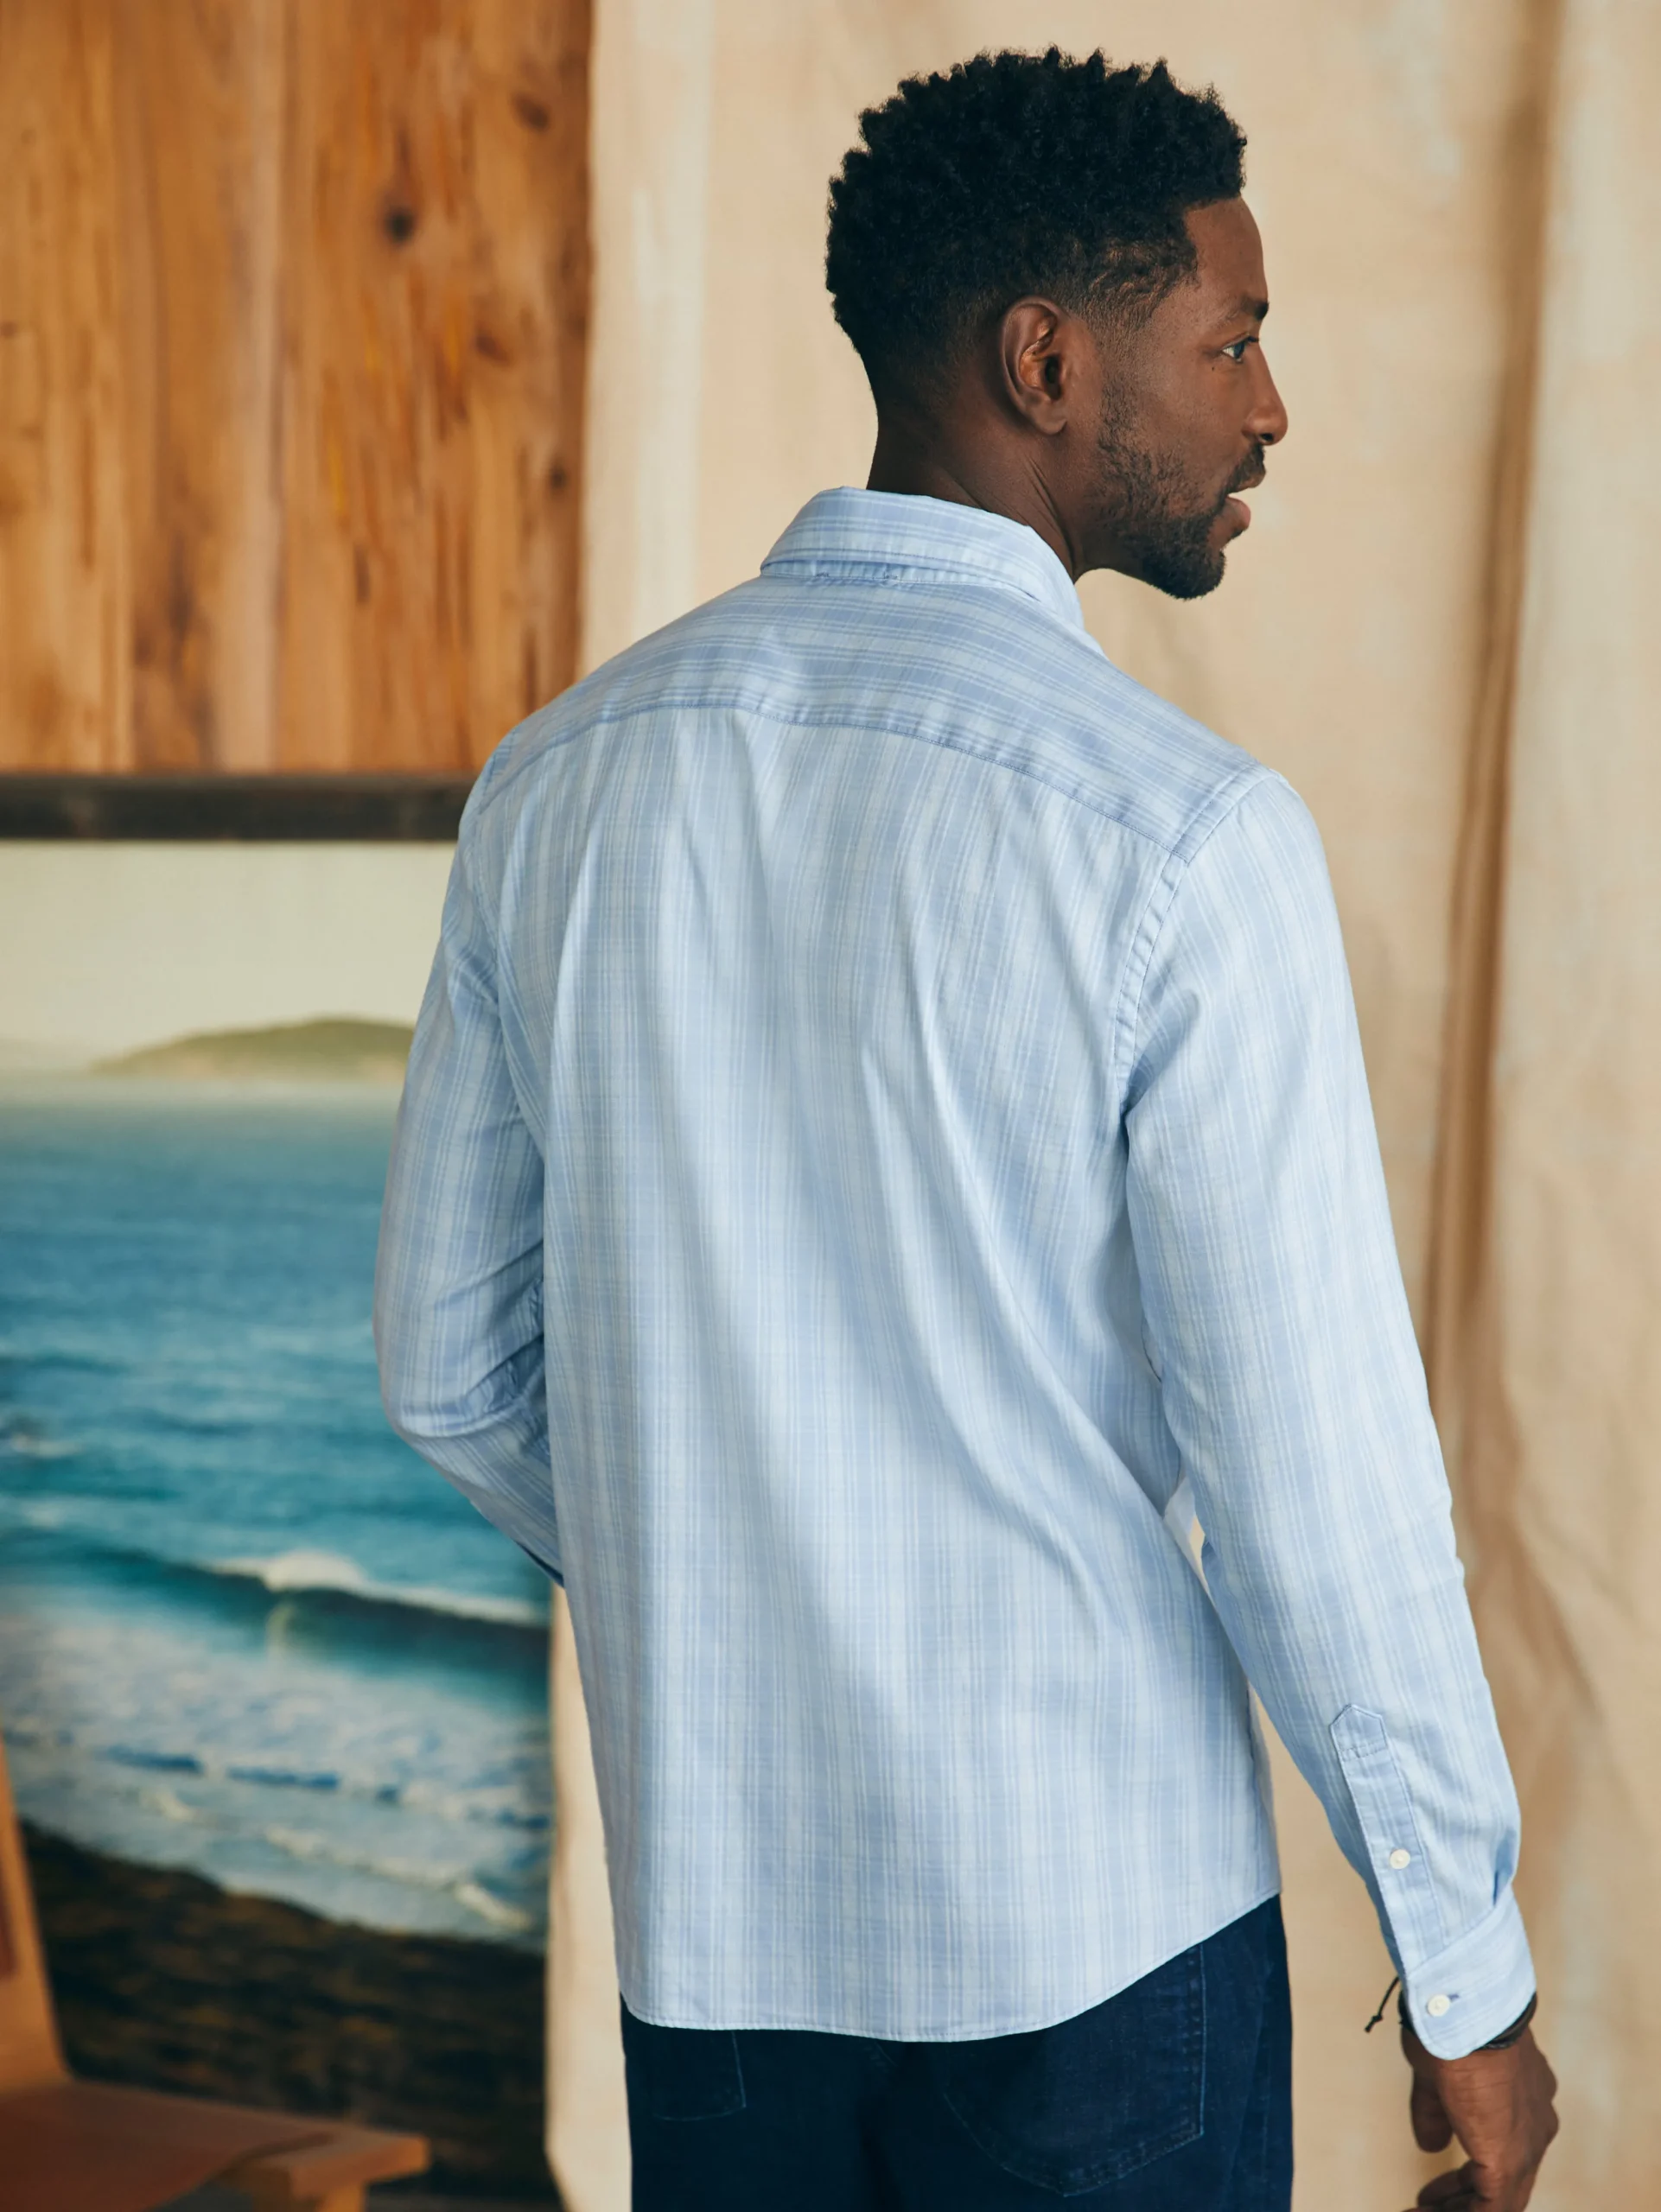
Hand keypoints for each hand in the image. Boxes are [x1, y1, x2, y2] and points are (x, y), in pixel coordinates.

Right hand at [1399, 2022, 1558, 2209]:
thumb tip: (1431, 2144)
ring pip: (1501, 2200)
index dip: (1468, 2176)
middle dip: (1462, 2198)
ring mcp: (1527, 2146)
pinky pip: (1490, 2209)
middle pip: (1506, 2184)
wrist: (1465, 2013)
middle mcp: (1536, 2127)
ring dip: (1459, 2209)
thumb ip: (1436, 2112)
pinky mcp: (1508, 2161)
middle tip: (1426, 2203)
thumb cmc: (1449, 2028)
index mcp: (1526, 2101)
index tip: (1435, 2188)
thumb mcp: (1437, 2073)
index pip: (1503, 2152)